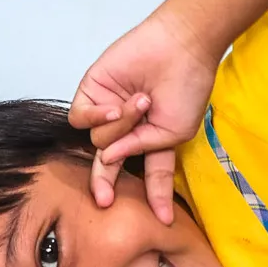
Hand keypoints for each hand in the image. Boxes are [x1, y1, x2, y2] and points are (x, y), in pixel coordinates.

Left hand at [69, 9, 217, 223]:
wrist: (178, 46)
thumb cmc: (186, 87)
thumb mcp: (174, 132)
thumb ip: (143, 150)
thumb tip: (109, 158)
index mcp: (152, 138)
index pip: (151, 173)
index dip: (156, 195)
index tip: (163, 220)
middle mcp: (128, 128)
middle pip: (108, 163)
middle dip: (105, 182)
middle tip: (104, 201)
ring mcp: (108, 111)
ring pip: (97, 140)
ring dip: (120, 126)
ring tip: (142, 103)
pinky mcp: (92, 92)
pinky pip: (81, 119)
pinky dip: (97, 118)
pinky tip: (116, 108)